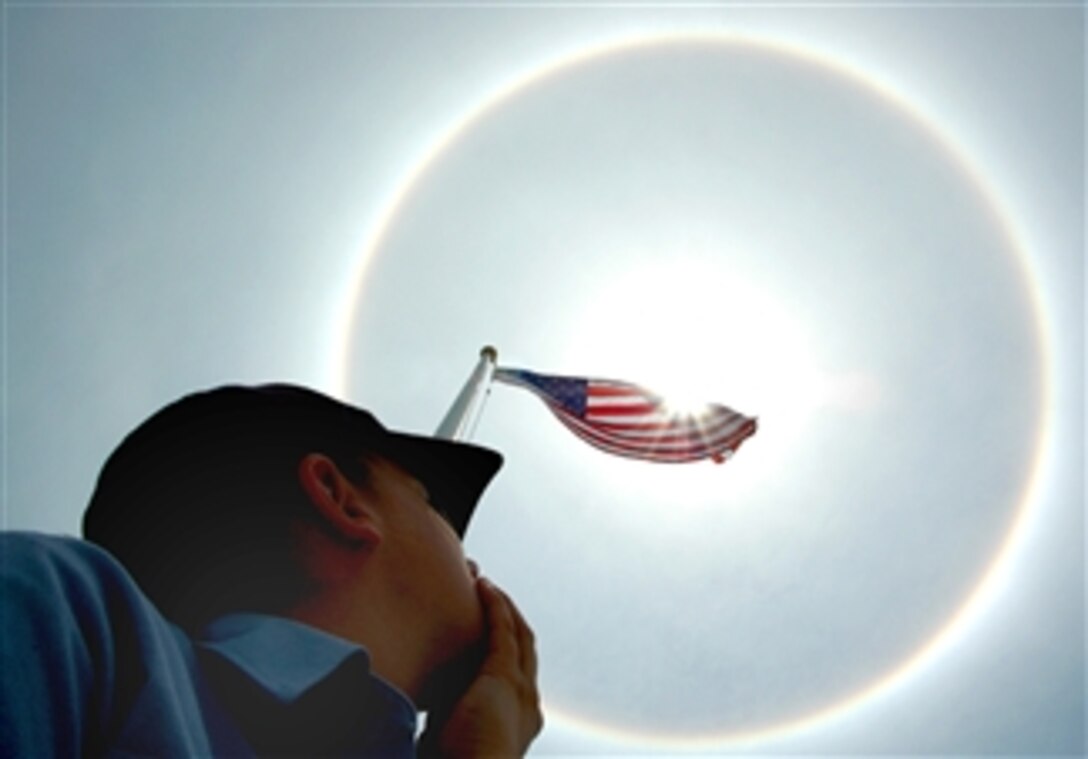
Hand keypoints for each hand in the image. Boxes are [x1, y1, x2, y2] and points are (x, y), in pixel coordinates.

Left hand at [418, 578, 542, 757]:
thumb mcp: (449, 738)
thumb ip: (444, 715)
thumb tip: (414, 698)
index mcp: (517, 721)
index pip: (516, 671)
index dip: (505, 643)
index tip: (484, 624)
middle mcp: (528, 703)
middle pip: (525, 646)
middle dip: (509, 616)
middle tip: (488, 592)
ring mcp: (521, 689)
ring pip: (519, 633)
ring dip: (503, 604)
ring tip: (485, 583)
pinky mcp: (506, 678)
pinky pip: (504, 630)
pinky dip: (495, 605)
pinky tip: (482, 587)